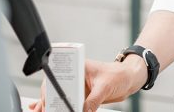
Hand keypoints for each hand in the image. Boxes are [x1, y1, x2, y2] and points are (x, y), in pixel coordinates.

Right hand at [27, 58, 146, 111]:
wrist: (129, 80)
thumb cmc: (118, 75)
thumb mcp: (105, 87)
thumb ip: (93, 101)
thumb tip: (83, 111)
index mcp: (78, 67)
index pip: (59, 75)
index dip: (50, 88)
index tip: (47, 100)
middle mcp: (76, 76)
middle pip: (57, 87)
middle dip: (48, 99)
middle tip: (44, 109)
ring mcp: (78, 87)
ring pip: (61, 97)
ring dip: (53, 105)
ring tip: (44, 111)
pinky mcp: (83, 97)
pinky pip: (71, 104)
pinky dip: (63, 108)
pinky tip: (54, 110)